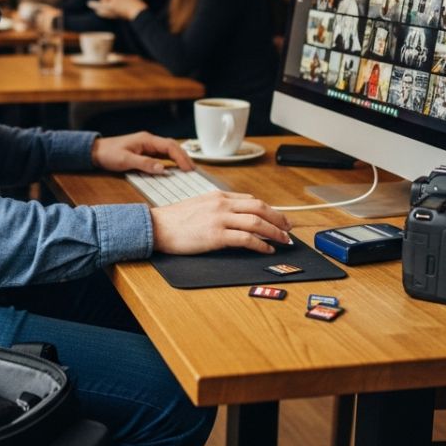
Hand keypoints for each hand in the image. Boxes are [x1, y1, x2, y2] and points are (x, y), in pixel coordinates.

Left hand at [91, 131, 193, 173]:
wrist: (96, 151)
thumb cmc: (109, 154)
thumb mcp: (125, 160)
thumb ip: (145, 164)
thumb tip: (163, 169)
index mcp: (146, 139)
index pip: (169, 146)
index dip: (181, 157)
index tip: (188, 168)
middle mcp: (149, 141)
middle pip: (172, 146)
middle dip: (183, 157)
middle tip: (192, 170)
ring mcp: (147, 146)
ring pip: (168, 150)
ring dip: (178, 158)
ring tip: (187, 169)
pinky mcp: (144, 151)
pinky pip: (161, 155)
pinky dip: (170, 160)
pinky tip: (174, 168)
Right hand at [150, 191, 293, 254]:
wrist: (157, 227)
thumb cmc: (175, 219)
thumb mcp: (199, 204)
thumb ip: (218, 207)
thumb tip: (237, 216)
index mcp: (218, 196)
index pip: (250, 200)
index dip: (269, 210)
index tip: (278, 218)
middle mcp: (222, 204)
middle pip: (260, 207)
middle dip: (278, 218)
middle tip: (289, 228)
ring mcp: (220, 219)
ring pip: (257, 222)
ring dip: (274, 232)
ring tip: (283, 240)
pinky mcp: (216, 236)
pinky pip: (246, 239)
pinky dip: (260, 245)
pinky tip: (267, 249)